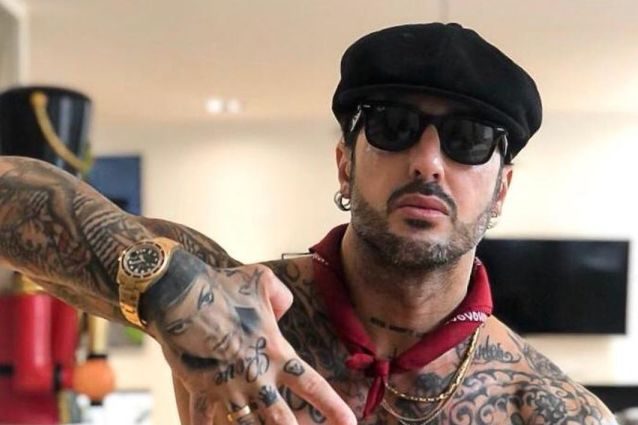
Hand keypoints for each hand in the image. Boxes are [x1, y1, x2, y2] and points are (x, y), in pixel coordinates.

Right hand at [145, 262, 356, 424]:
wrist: (179, 294)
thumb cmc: (223, 285)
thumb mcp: (263, 280)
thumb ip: (281, 297)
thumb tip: (284, 308)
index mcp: (275, 352)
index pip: (312, 386)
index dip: (333, 407)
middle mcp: (256, 376)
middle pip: (281, 420)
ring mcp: (227, 387)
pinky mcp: (199, 388)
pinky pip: (200, 419)